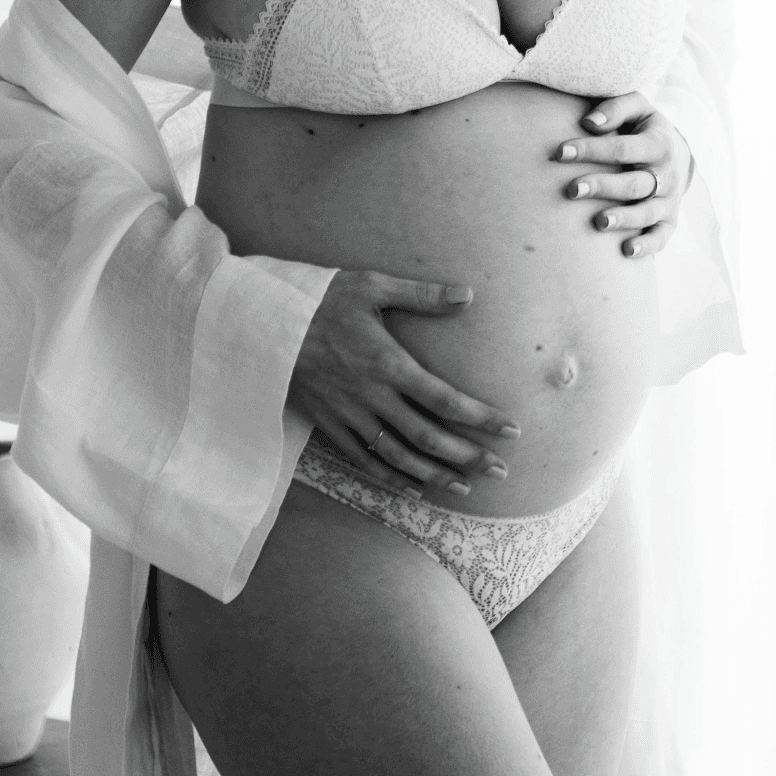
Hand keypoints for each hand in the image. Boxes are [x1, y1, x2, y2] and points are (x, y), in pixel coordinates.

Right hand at [288, 270, 520, 497]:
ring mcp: (349, 415)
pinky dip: (391, 478)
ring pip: (399, 456)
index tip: (511, 430)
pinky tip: (414, 488)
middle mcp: (372, 396)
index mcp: (388, 363)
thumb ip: (421, 295)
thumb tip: (468, 295)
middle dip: (468, 456)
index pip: (445, 399)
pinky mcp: (330, 424)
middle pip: (428, 436)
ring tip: (466, 487)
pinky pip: (364, 460)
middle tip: (501, 470)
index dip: (481, 418)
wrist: (264, 323)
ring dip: (435, 475)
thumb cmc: (320, 299)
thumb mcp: (371, 286)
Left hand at [553, 91, 693, 259]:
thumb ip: (615, 108)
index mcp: (658, 144)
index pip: (622, 148)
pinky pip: (661, 237)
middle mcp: (666, 174)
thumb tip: (588, 123)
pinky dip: (646, 246)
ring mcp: (669, 200)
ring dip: (623, 218)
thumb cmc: (644, 129)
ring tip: (598, 222)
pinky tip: (626, 251)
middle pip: (633, 183)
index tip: (560, 152)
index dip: (590, 150)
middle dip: (602, 186)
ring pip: (646, 213)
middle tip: (571, 189)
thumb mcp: (638, 108)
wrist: (680, 154)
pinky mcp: (669, 222)